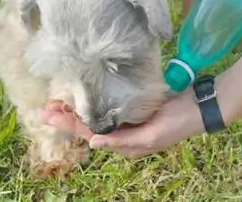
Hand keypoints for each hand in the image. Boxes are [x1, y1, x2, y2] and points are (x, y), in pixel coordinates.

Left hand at [39, 89, 205, 158]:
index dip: (69, 126)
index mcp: (126, 144)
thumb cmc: (176, 122)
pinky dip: (92, 104)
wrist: (197, 107)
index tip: (49, 116)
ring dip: (76, 111)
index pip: (91, 134)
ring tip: (56, 104)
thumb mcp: (151, 135)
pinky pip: (107, 108)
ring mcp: (128, 121)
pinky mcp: (133, 109)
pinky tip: (82, 98)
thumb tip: (94, 143)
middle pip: (89, 126)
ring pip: (96, 117)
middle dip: (66, 119)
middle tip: (44, 109)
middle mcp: (123, 134)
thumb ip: (123, 140)